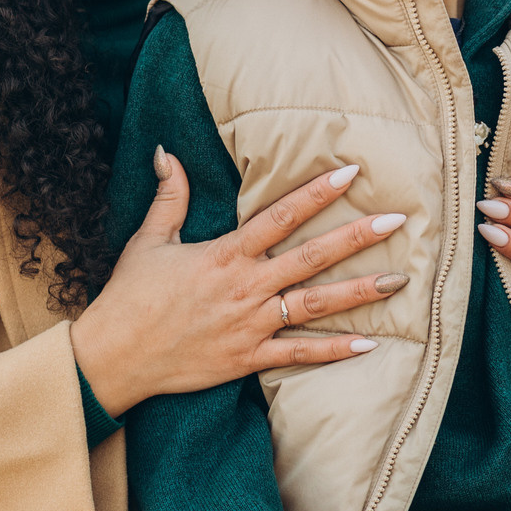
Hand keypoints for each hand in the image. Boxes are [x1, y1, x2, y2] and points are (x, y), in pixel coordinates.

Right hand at [73, 153, 410, 413]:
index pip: (279, 216)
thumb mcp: (149, 241)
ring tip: (398, 281)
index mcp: (224, 254)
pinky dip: (334, 351)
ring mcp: (250, 324)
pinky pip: (297, 354)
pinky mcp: (247, 358)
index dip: (316, 193)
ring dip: (358, 293)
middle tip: (397, 221)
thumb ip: (169, 197)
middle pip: (310, 257)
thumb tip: (167, 152)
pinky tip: (368, 343)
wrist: (112, 357)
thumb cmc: (130, 297)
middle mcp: (245, 287)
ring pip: (314, 305)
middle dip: (355, 237)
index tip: (351, 172)